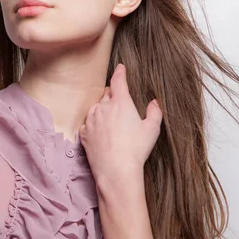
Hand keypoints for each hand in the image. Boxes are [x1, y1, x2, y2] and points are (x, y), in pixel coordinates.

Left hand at [79, 63, 162, 183]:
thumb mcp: (152, 130)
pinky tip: (102, 134)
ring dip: (102, 110)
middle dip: (113, 96)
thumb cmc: (136, 150)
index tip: (120, 68)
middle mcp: (103, 107)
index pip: (118, 80)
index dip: (120, 72)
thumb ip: (155, 112)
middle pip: (106, 94)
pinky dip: (94, 124)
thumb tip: (154, 102)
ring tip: (112, 124)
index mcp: (121, 102)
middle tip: (121, 106)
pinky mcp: (84, 133)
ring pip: (96, 108)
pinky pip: (88, 123)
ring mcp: (91, 120)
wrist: (116, 171)